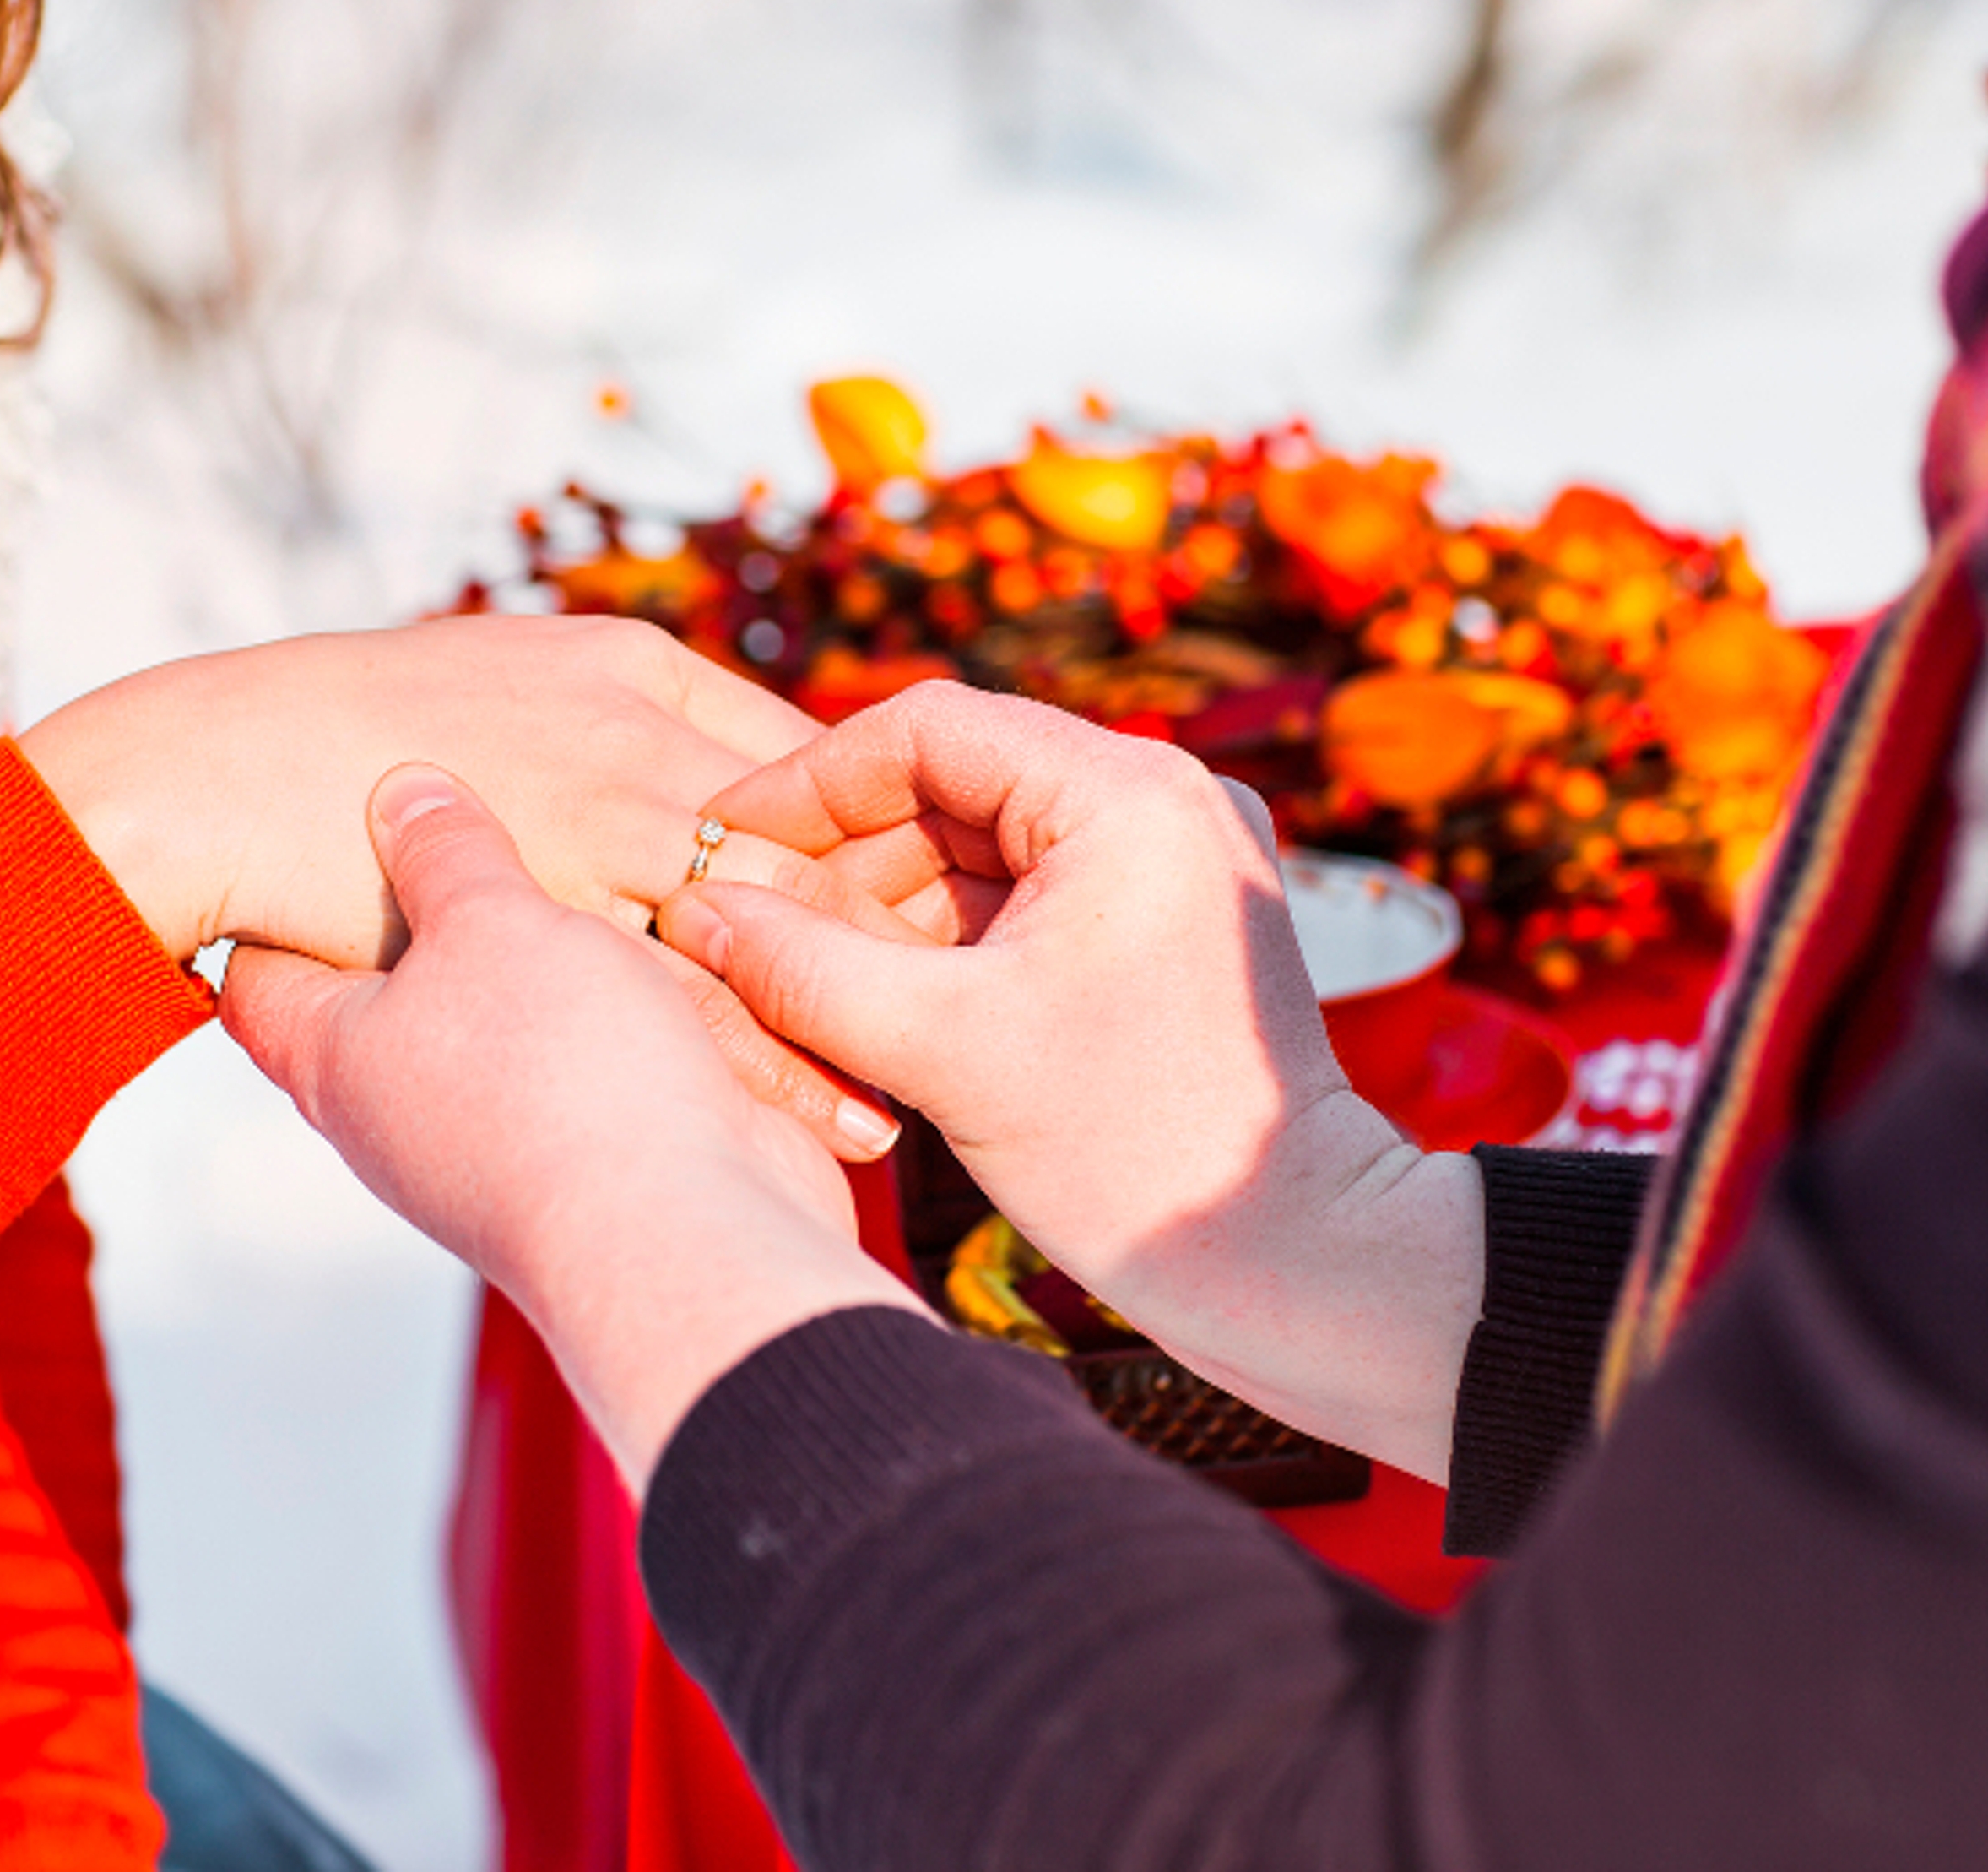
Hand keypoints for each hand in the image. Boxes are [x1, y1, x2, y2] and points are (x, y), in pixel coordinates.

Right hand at [15, 616, 896, 1153]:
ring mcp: (587, 821)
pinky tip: (822, 1118)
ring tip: (909, 1102)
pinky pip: (678, 993)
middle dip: (897, 930)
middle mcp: (631, 736)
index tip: (941, 915)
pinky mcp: (540, 913)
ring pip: (760, 922)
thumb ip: (617, 722)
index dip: (877, 839)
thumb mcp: (508, 686)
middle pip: (810, 837)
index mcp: (632, 670)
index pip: (800, 754)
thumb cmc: (351, 726)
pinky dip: (761, 1057)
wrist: (216, 770)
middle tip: (973, 1017)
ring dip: (846, 1008)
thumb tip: (709, 784)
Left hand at [221, 767, 923, 1489]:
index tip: (292, 838)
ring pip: (488, 1027)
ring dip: (522, 961)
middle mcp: (397, 1110)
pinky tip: (645, 952)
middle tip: (441, 824)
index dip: (267, 901)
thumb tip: (403, 793)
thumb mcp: (490, 921)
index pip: (256, 976)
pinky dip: (600, 1005)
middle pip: (374, 997)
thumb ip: (447, 852)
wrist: (688, 1231)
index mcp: (335, 1055)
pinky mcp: (590, 1153)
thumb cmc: (561, 1080)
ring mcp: (491, 1143)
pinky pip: (576, 1062)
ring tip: (558, 870)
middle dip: (414, 914)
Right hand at [657, 682, 1485, 1479]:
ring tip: (796, 978)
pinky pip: (1026, 897)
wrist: (1296, 1261)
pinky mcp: (1167, 924)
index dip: (806, 782)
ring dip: (886, 904)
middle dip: (841, 855)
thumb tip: (690, 909)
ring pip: (982, 845)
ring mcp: (1172, 860)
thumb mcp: (941, 1050)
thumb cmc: (1134, 1156)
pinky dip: (946, 941)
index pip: (926, 728)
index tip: (721, 843)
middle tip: (744, 924)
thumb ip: (798, 967)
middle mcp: (1162, 799)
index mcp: (1126, 792)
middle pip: (953, 782)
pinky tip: (874, 1002)